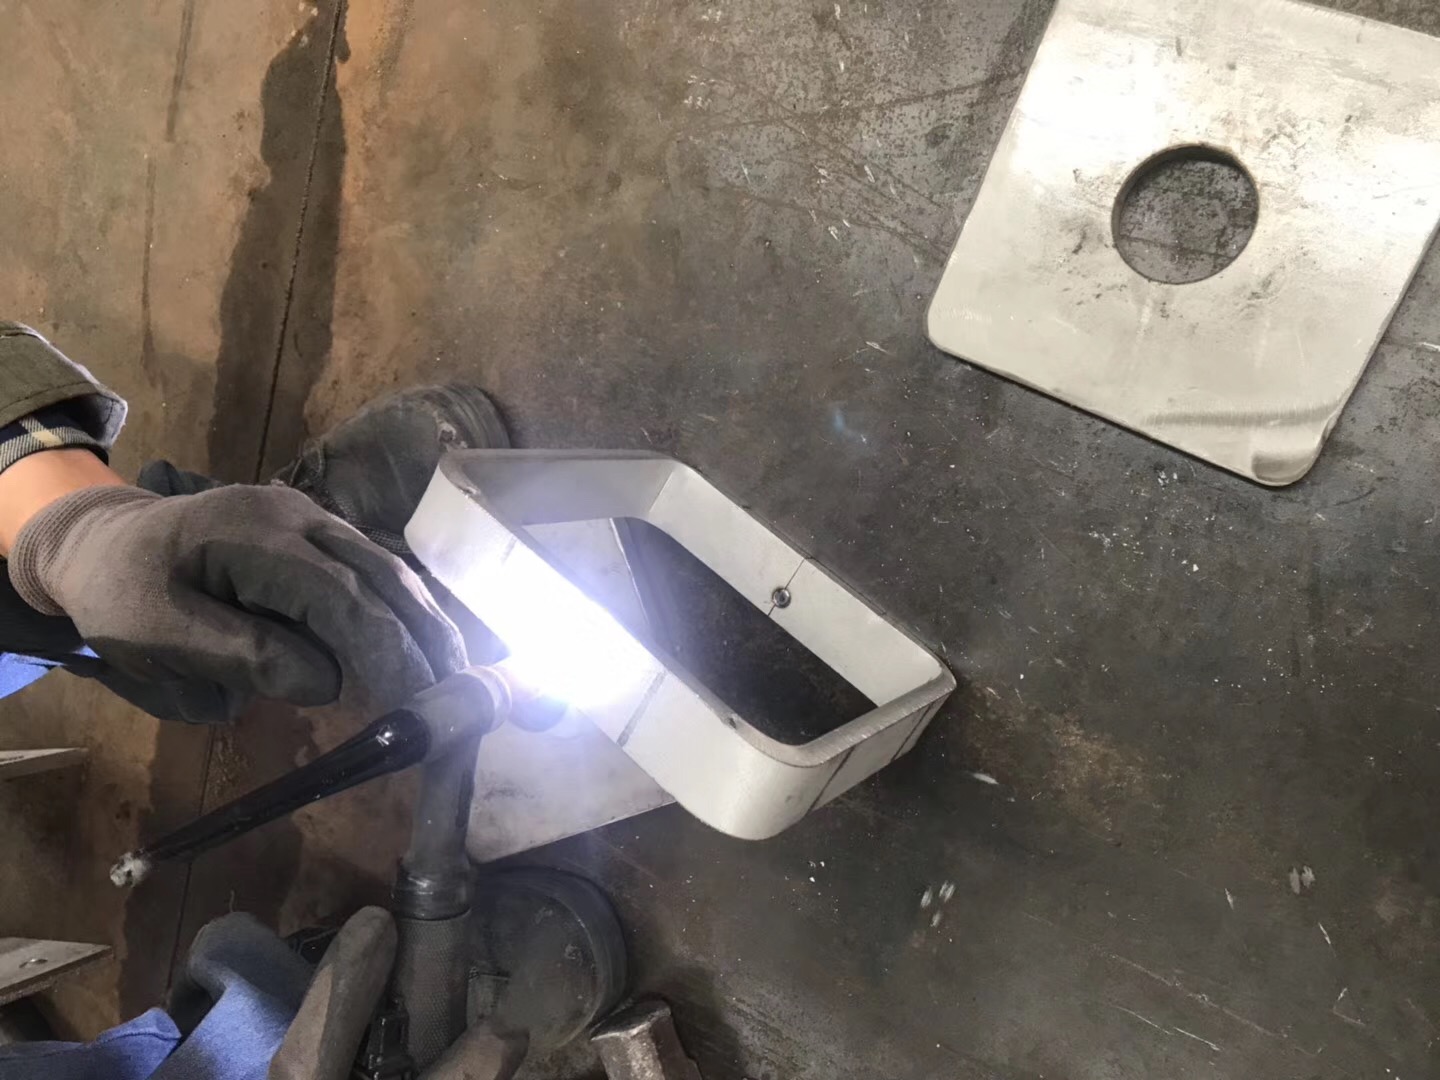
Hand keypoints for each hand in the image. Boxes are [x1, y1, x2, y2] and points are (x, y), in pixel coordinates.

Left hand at [7, 476, 466, 721]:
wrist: (96, 541)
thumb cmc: (120, 595)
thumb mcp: (157, 636)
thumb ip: (241, 655)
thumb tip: (327, 682)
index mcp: (250, 534)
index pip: (337, 594)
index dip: (383, 647)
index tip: (412, 699)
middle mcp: (293, 515)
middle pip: (379, 572)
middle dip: (423, 633)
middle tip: (456, 691)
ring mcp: (308, 518)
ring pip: (384, 567)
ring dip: (422, 619)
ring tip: (452, 673)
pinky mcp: (313, 534)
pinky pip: (368, 568)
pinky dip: (400, 607)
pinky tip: (420, 643)